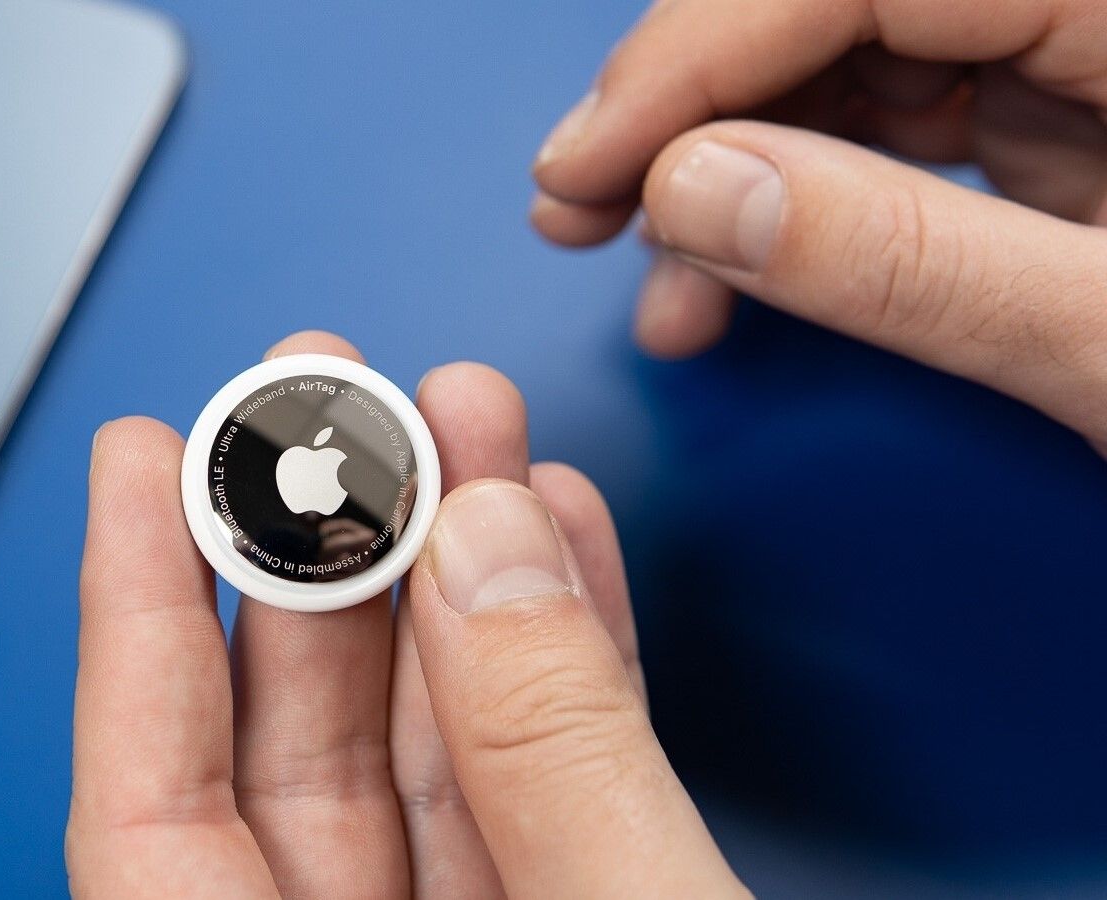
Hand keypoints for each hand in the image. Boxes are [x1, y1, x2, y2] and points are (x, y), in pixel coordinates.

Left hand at [67, 331, 746, 897]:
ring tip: (470, 432)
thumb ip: (554, 759)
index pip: (150, 802)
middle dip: (327, 548)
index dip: (141, 614)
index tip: (145, 458)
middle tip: (339, 399)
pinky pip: (544, 791)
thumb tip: (491, 550)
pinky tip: (557, 546)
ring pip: (432, 752)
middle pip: (295, 743)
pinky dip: (563, 670)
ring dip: (461, 578)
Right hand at [532, 0, 1106, 447]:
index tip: (588, 164)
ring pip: (837, 61)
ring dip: (719, 167)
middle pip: (823, 6)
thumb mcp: (1105, 339)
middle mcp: (1083, 7)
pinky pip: (882, 125)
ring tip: (660, 287)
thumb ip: (907, 260)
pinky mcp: (1052, 114)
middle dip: (684, 112)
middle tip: (578, 211)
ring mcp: (1069, 51)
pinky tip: (733, 274)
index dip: (694, 56)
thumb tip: (693, 194)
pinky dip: (788, 201)